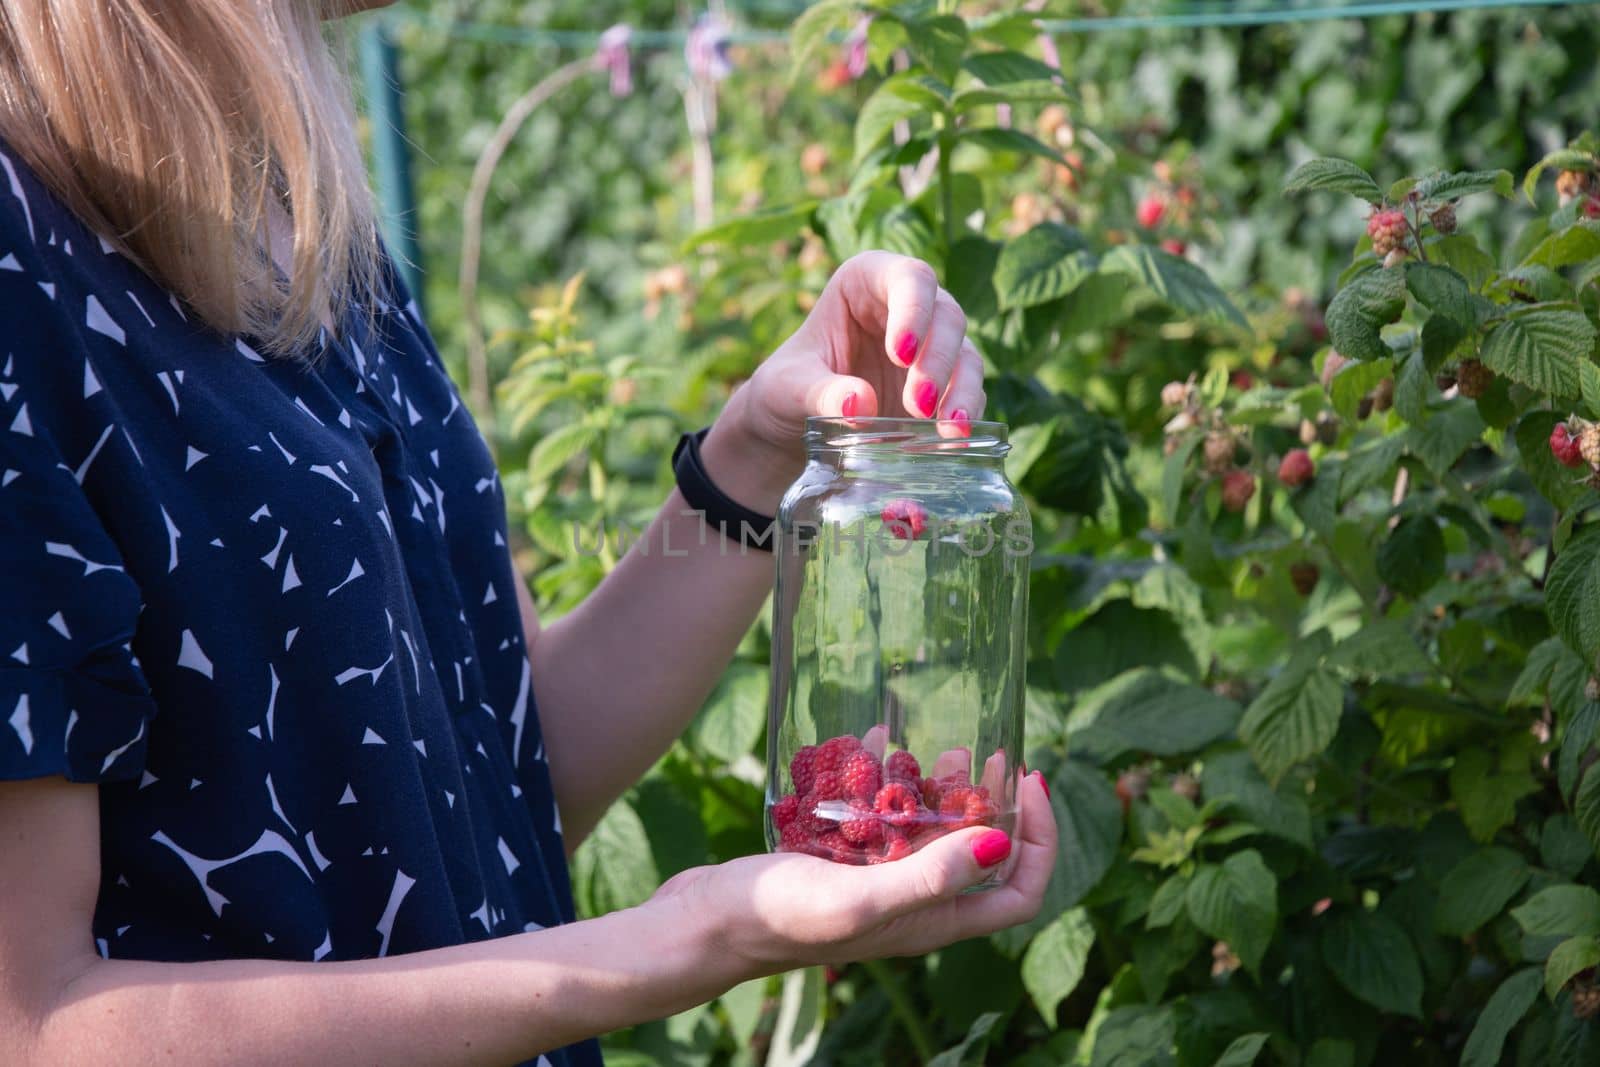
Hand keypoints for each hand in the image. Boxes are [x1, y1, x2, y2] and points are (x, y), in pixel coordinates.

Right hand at [651, 771, 1054, 975]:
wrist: (703, 925)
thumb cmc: (780, 918)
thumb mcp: (862, 899)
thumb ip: (930, 876)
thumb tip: (1000, 842)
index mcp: (932, 922)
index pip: (1018, 891)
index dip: (1038, 840)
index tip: (1027, 782)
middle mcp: (911, 906)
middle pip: (976, 855)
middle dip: (989, 802)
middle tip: (985, 753)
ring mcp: (873, 882)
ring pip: (926, 831)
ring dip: (938, 788)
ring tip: (939, 745)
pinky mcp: (837, 861)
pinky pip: (875, 818)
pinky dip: (880, 782)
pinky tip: (871, 744)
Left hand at [701, 252, 984, 510]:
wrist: (791, 428)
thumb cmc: (785, 390)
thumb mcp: (786, 388)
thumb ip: (818, 392)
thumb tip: (859, 405)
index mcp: (865, 282)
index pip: (907, 277)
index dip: (913, 310)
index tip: (899, 354)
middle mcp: (907, 307)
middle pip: (945, 316)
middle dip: (936, 360)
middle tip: (919, 404)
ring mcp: (929, 346)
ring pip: (965, 353)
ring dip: (962, 389)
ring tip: (949, 427)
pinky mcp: (942, 386)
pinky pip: (968, 391)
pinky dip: (967, 412)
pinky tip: (956, 438)